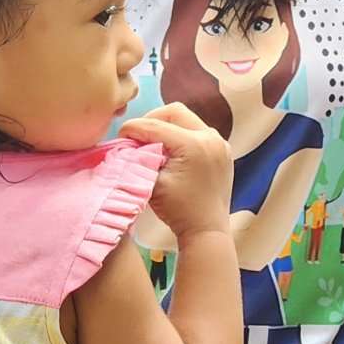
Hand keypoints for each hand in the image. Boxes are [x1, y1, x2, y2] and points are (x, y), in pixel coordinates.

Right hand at [121, 104, 233, 243]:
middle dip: (152, 121)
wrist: (207, 230)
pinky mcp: (223, 152)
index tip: (120, 136)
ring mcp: (220, 144)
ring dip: (168, 128)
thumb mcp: (152, 184)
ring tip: (153, 144)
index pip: (156, 125)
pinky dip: (182, 137)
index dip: (133, 128)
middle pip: (175, 113)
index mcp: (193, 144)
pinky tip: (171, 152)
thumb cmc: (178, 210)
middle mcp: (211, 138)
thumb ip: (138, 160)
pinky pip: (198, 133)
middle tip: (138, 136)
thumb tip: (126, 144)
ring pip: (188, 121)